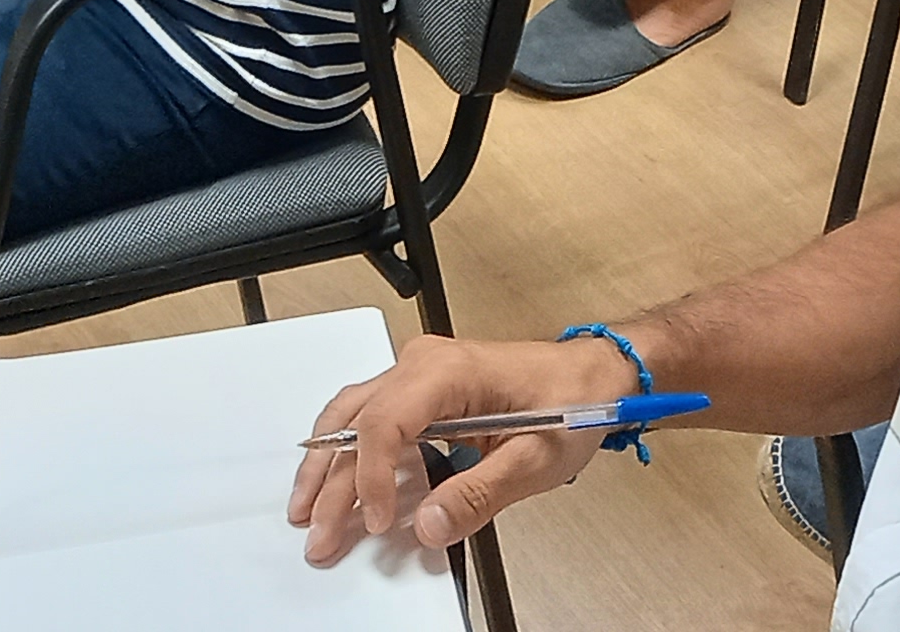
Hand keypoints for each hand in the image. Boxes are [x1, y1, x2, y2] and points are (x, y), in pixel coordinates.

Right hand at [292, 333, 633, 566]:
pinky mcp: (422, 390)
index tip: (379, 522)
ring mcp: (420, 373)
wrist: (592, 376)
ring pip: (352, 415)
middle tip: (318, 534)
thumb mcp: (535, 457)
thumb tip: (431, 524)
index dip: (372, 477)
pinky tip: (334, 481)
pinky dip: (345, 451)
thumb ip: (480, 493)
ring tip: (306, 509)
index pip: (385, 422)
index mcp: (450, 371)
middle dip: (331, 482)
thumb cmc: (572, 401)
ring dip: (326, 464)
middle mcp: (425, 363)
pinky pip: (370, 416)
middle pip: (358, 421)